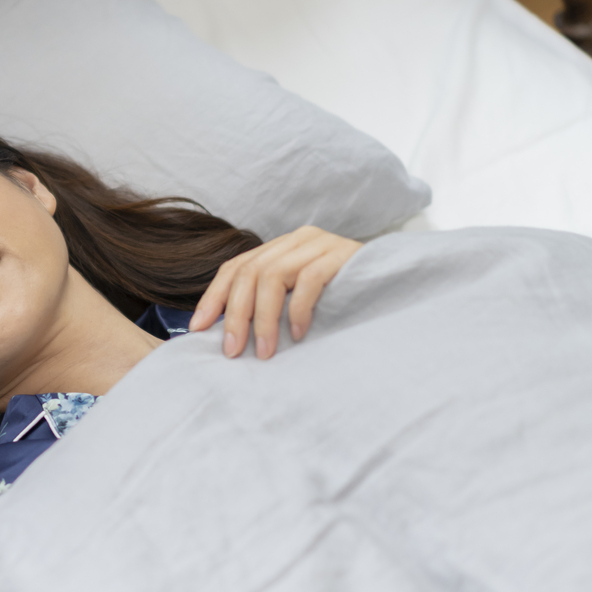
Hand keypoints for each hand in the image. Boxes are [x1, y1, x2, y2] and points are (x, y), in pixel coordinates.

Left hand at [188, 226, 360, 358]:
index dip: (213, 297)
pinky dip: (299, 308)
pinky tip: (298, 333)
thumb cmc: (342, 298)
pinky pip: (310, 279)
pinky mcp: (342, 254)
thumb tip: (229, 336)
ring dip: (264, 319)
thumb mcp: (298, 297)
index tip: (197, 329)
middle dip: (235, 315)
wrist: (394, 280)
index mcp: (280, 248)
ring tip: (264, 351)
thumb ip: (270, 302)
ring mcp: (319, 243)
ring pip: (273, 276)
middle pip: (249, 272)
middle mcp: (295, 240)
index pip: (235, 267)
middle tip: (232, 351)